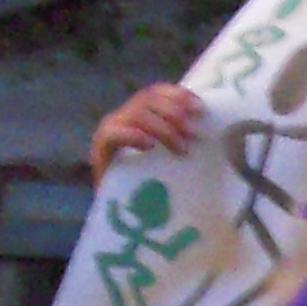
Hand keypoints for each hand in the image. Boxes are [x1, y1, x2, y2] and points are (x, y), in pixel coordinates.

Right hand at [89, 80, 204, 185]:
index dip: (178, 95)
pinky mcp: (99, 150)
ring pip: (136, 115)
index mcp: (138, 113)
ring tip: (181, 149)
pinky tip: (149, 145)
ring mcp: (109, 131)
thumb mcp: (170, 157)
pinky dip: (133, 136)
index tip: (200, 108)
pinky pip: (114, 134)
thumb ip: (181, 139)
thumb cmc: (151, 185)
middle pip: (148, 100)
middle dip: (175, 114)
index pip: (156, 92)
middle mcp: (122, 117)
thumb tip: (207, 130)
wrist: (121, 213)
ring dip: (163, 129)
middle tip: (194, 134)